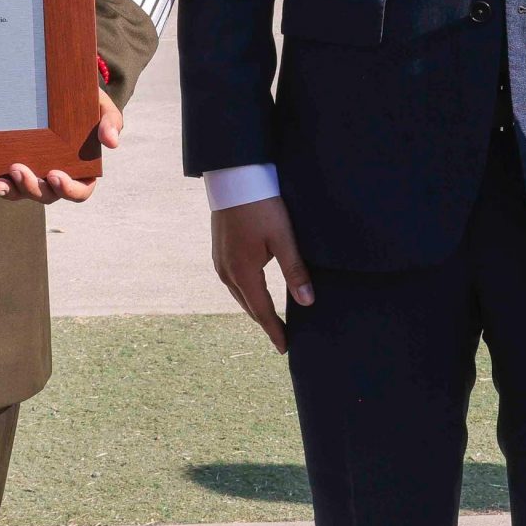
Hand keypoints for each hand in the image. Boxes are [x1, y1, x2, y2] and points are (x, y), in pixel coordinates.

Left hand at [0, 91, 120, 202]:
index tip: (56, 175)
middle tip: (18, 168)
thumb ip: (111, 122)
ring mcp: (36, 175)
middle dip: (32, 187)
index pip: (80, 192)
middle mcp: (57, 178)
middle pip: (47, 196)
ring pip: (24, 194)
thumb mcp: (101, 106)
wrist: (60, 89)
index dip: (68, 190)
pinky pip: (5, 185)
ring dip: (11, 191)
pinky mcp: (16, 169)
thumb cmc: (85, 101)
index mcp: (83, 170)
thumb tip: (112, 143)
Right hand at [211, 195, 314, 352]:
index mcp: (242, 273)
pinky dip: (246, 292)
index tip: (285, 348)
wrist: (234, 177)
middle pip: (249, 307)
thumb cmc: (261, 205)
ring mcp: (219, 261)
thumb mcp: (283, 237)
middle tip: (281, 338)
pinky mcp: (218, 251)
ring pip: (239, 295)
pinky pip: (233, 282)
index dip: (275, 330)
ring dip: (255, 308)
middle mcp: (226, 272)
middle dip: (265, 323)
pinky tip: (254, 291)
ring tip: (270, 319)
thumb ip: (295, 270)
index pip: (262, 311)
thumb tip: (307, 302)